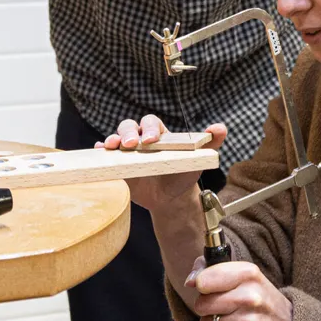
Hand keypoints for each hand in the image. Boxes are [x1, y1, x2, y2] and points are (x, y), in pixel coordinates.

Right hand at [97, 116, 227, 211]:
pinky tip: (100, 152)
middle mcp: (141, 140)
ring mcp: (128, 152)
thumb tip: (219, 128)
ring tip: (111, 147)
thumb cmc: (184, 173)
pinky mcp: (119, 166)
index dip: (150, 129)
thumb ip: (210, 143)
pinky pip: (107, 156)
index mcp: (160, 134)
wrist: (170, 198)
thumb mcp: (198, 159)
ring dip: (112, 139)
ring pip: (116, 138)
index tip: (152, 141)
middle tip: (130, 144)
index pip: (152, 123)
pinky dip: (102, 151)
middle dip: (128, 132)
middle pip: (130, 126)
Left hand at [188, 258, 292, 320]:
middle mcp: (251, 296)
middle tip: (217, 305)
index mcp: (249, 274)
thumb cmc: (257, 294)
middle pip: (202, 304)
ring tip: (224, 318)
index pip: (205, 280)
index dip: (200, 284)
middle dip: (204, 305)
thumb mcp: (243, 273)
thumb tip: (190, 281)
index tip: (204, 286)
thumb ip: (211, 269)